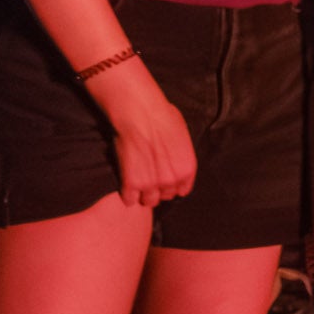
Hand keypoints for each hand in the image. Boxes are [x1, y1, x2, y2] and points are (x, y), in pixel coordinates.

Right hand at [94, 60, 198, 206]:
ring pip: (148, 201)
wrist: (140, 112)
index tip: (164, 179)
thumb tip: (176, 158)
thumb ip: (181, 154)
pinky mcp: (132, 184)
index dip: (172, 185)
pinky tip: (126, 184)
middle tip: (149, 176)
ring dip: (143, 193)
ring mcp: (152, 184)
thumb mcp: (183, 135)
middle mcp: (172, 180)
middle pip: (165, 196)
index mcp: (187, 169)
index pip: (182, 190)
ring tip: (137, 181)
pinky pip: (129, 200)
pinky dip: (126, 194)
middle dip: (158, 188)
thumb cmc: (162, 116)